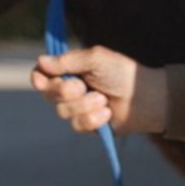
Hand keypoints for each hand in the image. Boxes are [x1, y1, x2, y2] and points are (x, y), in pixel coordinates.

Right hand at [31, 46, 166, 134]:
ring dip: (84, 105)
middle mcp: (70, 89)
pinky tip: (107, 113)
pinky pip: (77, 126)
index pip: (42, 74)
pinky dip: (92, 119)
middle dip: (65, 91)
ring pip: (62, 112)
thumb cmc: (123, 73)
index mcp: (71, 70)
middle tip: (82, 86)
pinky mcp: (87, 125)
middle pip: (48, 94)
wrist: (146, 98)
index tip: (41, 79)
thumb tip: (41, 61)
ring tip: (103, 99)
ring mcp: (78, 108)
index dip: (38, 78)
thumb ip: (69, 61)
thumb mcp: (97, 59)